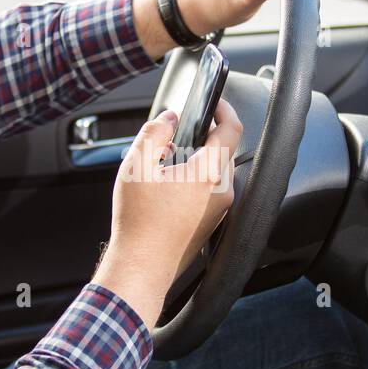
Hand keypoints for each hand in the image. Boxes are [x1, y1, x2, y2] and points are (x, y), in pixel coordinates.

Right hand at [93, 99, 242, 329]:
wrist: (142, 267)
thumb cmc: (139, 222)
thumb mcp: (136, 166)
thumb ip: (154, 132)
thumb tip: (167, 118)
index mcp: (209, 173)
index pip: (231, 129)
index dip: (223, 109)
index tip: (214, 101)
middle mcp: (222, 191)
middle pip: (223, 150)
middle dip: (204, 135)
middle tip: (178, 133)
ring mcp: (219, 209)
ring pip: (216, 171)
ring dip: (198, 159)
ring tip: (167, 163)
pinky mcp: (212, 222)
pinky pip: (211, 191)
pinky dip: (196, 180)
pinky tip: (169, 188)